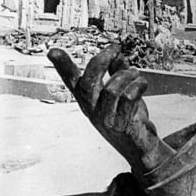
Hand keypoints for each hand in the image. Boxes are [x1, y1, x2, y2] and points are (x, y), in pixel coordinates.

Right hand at [47, 44, 174, 174]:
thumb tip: (119, 55)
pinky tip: (143, 84)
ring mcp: (106, 120)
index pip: (72, 82)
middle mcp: (93, 110)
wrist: (142, 148)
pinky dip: (138, 86)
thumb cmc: (130, 119)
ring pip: (112, 89)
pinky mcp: (122, 126)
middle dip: (101, 60)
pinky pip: (129, 99)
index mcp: (89, 101)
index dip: (63, 67)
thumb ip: (119, 74)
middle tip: (115, 48)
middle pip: (88, 83)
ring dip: (127, 75)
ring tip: (136, 73)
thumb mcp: (123, 94)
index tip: (52, 51)